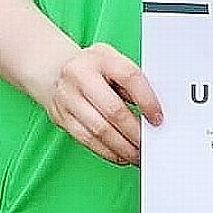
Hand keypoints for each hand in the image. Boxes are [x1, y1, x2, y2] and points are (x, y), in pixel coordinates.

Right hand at [45, 43, 162, 165]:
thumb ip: (130, 81)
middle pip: (113, 110)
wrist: (54, 70)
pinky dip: (107, 152)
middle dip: (134, 132)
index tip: (158, 118)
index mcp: (101, 57)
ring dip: (122, 147)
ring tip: (137, 155)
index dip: (147, 100)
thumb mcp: (113, 60)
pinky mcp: (61, 118)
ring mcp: (68, 98)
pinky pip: (87, 141)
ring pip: (99, 130)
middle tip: (149, 145)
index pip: (129, 77)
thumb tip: (152, 112)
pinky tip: (120, 155)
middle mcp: (81, 76)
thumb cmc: (92, 66)